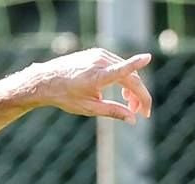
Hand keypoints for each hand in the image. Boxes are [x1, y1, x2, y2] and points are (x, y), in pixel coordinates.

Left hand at [24, 48, 152, 123]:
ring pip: (126, 71)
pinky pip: (117, 64)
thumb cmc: (66, 96)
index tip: (147, 58)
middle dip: (139, 95)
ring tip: (129, 104)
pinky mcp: (97, 52)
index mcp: (97, 77)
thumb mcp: (89, 108)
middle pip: (131, 77)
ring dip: (132, 87)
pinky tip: (122, 90)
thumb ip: (112, 112)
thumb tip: (132, 119)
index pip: (120, 70)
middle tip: (140, 112)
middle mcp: (99, 62)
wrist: (46, 80)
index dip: (135, 64)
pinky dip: (123, 77)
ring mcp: (99, 55)